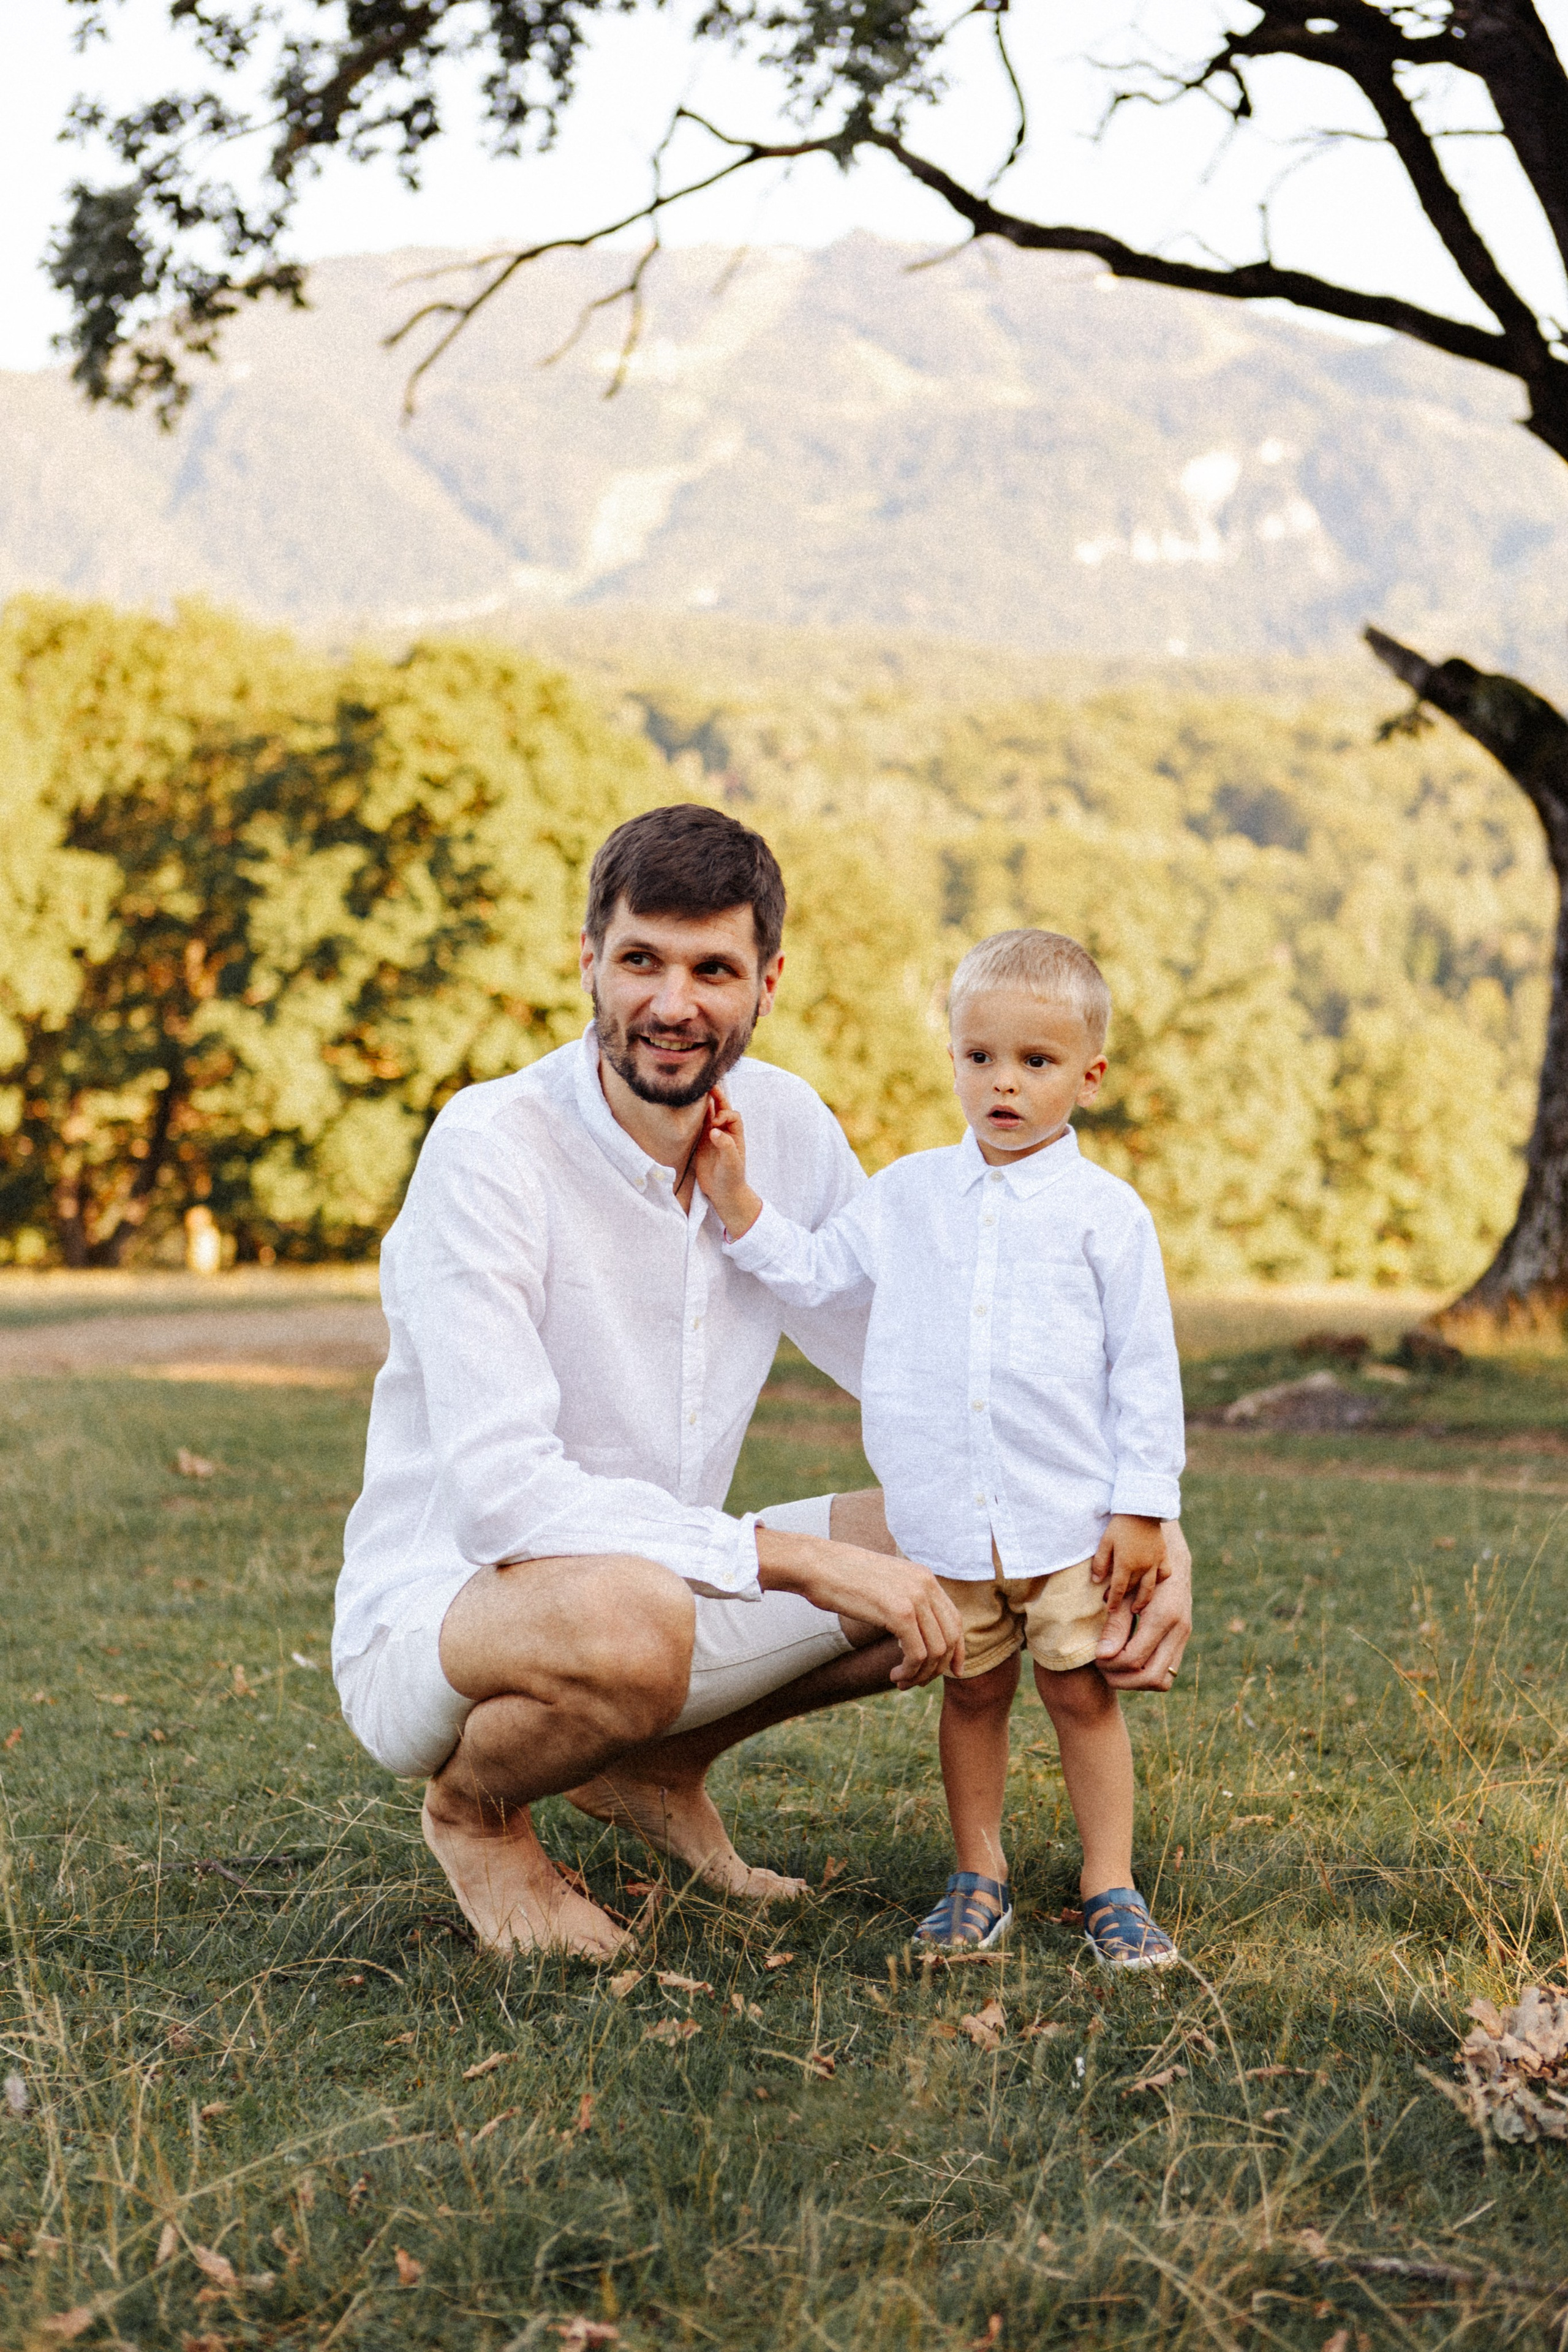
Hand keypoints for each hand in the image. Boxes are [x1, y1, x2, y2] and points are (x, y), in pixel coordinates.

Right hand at [694, 1089, 761, 1238]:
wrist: (723, 1193)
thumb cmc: (732, 1178)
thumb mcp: (731, 1163)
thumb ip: (726, 1146)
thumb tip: (714, 1130)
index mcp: (736, 1135)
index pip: (732, 1115)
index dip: (724, 1114)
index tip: (715, 1124)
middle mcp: (725, 1132)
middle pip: (722, 1108)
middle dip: (716, 1097)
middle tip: (708, 1085)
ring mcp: (713, 1136)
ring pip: (709, 1114)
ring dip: (704, 1103)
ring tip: (696, 1090)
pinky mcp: (701, 1142)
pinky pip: (698, 1124)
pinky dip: (695, 1115)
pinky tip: (688, 1107)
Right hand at [755, 1527, 963, 1687]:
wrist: (817, 1565)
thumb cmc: (842, 1578)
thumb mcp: (884, 1585)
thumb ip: (905, 1602)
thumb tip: (916, 1632)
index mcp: (924, 1577)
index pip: (955, 1620)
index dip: (956, 1650)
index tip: (951, 1672)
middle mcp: (926, 1584)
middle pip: (950, 1638)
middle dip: (936, 1668)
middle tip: (914, 1681)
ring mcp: (914, 1597)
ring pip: (935, 1650)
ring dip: (920, 1674)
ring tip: (900, 1680)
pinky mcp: (899, 1612)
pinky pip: (917, 1653)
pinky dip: (910, 1671)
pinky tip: (894, 1674)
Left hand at [1090, 1513, 1165, 1615]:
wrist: (1141, 1509)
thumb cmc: (1119, 1525)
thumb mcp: (1105, 1542)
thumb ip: (1100, 1562)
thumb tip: (1096, 1580)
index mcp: (1126, 1563)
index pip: (1118, 1589)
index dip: (1113, 1601)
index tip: (1109, 1609)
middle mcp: (1142, 1566)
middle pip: (1134, 1590)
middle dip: (1125, 1600)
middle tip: (1120, 1608)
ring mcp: (1155, 1561)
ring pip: (1150, 1587)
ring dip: (1143, 1599)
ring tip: (1137, 1607)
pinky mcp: (1163, 1555)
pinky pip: (1164, 1574)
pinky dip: (1159, 1581)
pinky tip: (1154, 1584)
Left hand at [1095, 1520, 1190, 1691]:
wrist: (1172, 1559)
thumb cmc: (1140, 1573)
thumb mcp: (1124, 1594)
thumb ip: (1115, 1626)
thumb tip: (1103, 1656)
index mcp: (1163, 1617)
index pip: (1133, 1659)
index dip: (1110, 1664)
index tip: (1096, 1656)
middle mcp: (1179, 1631)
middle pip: (1151, 1678)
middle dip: (1123, 1680)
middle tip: (1103, 1668)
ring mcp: (1184, 1638)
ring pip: (1162, 1681)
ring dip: (1136, 1682)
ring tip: (1114, 1668)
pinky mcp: (1182, 1641)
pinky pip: (1167, 1672)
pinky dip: (1146, 1674)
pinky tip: (1128, 1662)